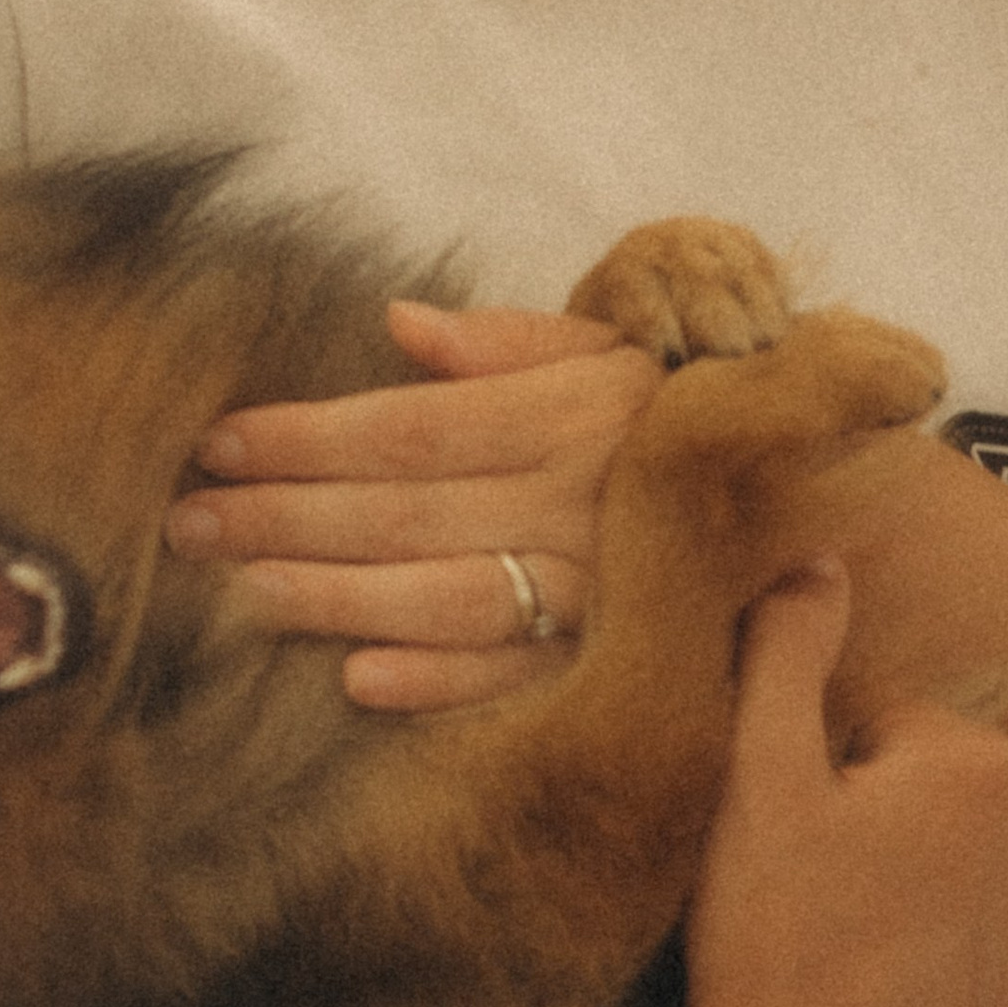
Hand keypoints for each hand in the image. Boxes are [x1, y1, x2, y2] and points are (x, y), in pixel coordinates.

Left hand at [162, 298, 660, 708]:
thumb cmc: (690, 416)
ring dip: (338, 600)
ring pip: (448, 598)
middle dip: (287, 518)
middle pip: (407, 513)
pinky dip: (441, 683)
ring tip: (242, 596)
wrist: (818, 499)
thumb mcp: (620, 349)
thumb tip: (400, 323)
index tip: (220, 444)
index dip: (309, 438)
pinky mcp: (614, 660)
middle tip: (189, 526)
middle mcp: (580, 503)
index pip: (412, 428)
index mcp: (572, 414)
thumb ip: (513, 340)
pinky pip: (518, 679)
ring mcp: (598, 590)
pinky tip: (361, 681)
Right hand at [593, 561, 1007, 1006]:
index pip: (886, 723)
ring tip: (834, 938)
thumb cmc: (764, 933)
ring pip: (957, 866)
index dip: (820, 768)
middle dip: (874, 819)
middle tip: (801, 884)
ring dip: (908, 884)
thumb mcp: (754, 774)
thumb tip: (821, 556)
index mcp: (975, 762)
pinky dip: (936, 953)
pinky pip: (980, 943)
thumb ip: (787, 650)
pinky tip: (875, 983)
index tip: (785, 831)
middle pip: (930, 791)